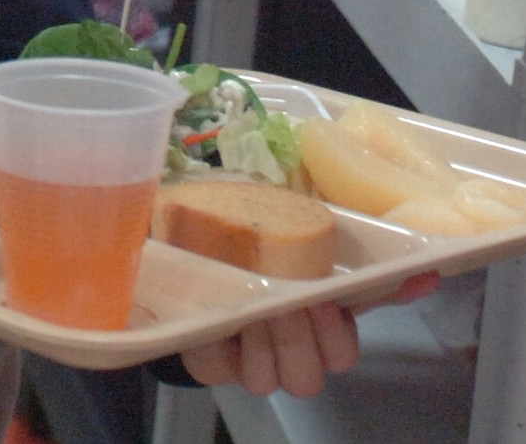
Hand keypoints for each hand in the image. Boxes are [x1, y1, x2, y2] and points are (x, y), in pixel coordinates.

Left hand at [181, 272, 438, 396]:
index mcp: (320, 334)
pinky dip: (226, 343)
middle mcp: (291, 357)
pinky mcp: (213, 364)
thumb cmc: (264, 256)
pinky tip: (228, 318)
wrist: (199, 258)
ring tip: (258, 306)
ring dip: (267, 342)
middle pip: (313, 373)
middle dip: (304, 336)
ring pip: (271, 379)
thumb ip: (366, 267)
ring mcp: (253, 365)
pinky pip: (222, 368)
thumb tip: (429, 271)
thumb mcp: (311, 249)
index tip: (327, 297)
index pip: (343, 352)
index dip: (337, 332)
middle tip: (294, 300)